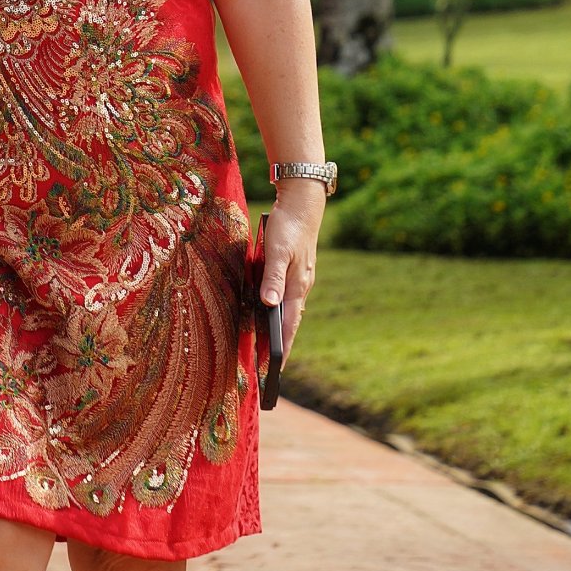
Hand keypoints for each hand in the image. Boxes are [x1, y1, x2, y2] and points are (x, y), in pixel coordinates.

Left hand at [258, 181, 324, 351]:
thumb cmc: (288, 227)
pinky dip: (279, 310)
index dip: (284, 345)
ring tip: (268, 345)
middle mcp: (300, 286)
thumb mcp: (277, 251)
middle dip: (282, 342)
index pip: (290, 324)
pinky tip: (271, 313)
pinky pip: (286, 296)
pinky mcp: (295, 271)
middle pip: (291, 321)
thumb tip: (270, 304)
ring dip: (280, 327)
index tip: (277, 366)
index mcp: (297, 285)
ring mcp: (299, 279)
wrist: (302, 205)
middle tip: (271, 364)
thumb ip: (272, 277)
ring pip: (289, 309)